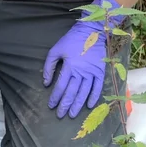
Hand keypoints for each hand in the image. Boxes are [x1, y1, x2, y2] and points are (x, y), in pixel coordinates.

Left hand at [42, 0, 124, 119]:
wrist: (91, 31)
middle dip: (65, 105)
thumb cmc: (71, 40)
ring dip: (78, 105)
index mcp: (69, 66)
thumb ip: (48, 66)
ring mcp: (92, 73)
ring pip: (84, 93)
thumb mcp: (56, 50)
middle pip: (72, 93)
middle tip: (60, 116)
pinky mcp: (100, 71)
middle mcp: (81, 72)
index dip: (55, 98)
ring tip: (73, 115)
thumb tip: (45, 83)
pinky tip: (89, 106)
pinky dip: (94, 97)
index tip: (51, 106)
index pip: (60, 87)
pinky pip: (98, 87)